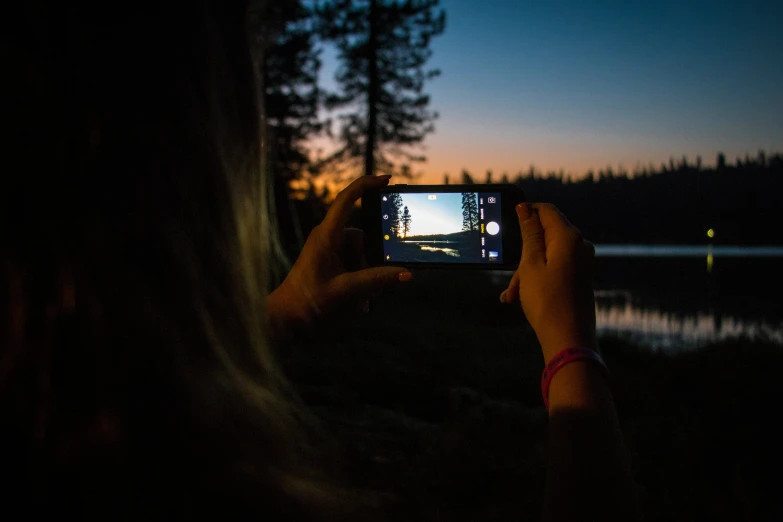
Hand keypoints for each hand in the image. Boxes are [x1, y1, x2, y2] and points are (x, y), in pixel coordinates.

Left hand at [267, 175, 412, 336]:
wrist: (286, 318)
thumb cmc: (308, 300)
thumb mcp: (346, 290)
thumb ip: (377, 280)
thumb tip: (407, 274)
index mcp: (326, 235)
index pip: (346, 199)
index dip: (366, 184)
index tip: (387, 179)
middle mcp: (328, 237)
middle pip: (363, 237)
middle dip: (372, 262)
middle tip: (371, 291)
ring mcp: (328, 249)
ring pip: (361, 254)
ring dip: (366, 276)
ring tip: (362, 301)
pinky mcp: (330, 261)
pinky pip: (354, 264)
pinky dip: (359, 280)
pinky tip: (358, 302)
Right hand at [499, 203, 595, 361]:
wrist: (569, 338)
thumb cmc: (547, 301)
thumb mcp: (530, 264)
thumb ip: (529, 233)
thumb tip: (525, 208)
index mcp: (568, 237)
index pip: (546, 210)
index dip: (526, 211)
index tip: (507, 223)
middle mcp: (579, 245)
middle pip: (545, 234)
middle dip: (523, 251)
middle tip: (509, 274)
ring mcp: (581, 261)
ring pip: (547, 253)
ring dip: (526, 269)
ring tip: (512, 293)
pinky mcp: (579, 276)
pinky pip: (554, 267)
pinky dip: (537, 277)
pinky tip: (521, 296)